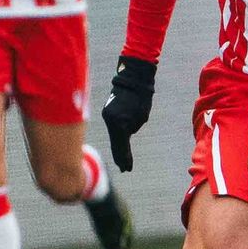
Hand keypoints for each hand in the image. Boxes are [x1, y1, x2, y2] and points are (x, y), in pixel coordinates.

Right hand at [102, 56, 156, 172]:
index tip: (127, 169)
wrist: (132, 79)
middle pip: (115, 143)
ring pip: (114, 135)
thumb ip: (131, 129)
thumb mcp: (141, 117)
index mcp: (119, 124)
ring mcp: (107, 116)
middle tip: (124, 169)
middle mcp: (110, 121)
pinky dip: (117, 136)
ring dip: (118, 146)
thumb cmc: (140, 98)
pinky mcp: (107, 112)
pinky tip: (119, 144)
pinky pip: (113, 127)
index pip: (122, 146)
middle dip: (120, 157)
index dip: (125, 159)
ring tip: (122, 160)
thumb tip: (125, 135)